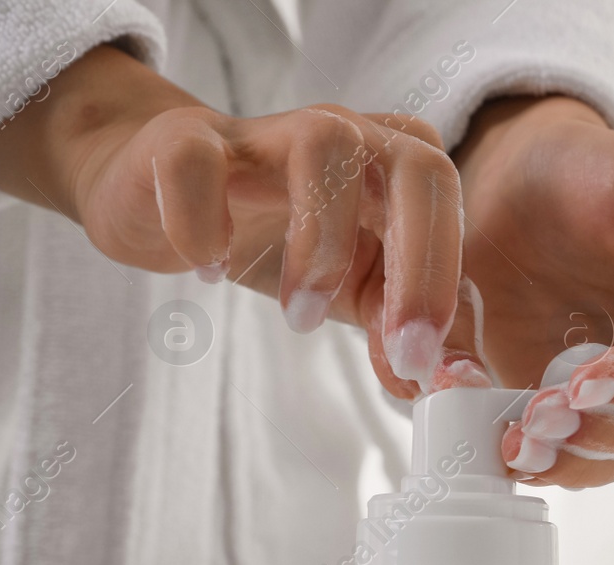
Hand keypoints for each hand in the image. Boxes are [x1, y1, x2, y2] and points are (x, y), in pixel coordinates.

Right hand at [0, 45, 484, 391]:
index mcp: (398, 170)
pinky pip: (198, 161)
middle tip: (398, 347)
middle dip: (419, 264)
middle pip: (418, 164)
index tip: (423, 362)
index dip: (446, 285)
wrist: (164, 196)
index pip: (450, 210)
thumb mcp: (359, 295)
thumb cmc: (282, 242)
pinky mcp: (185, 140)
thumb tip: (448, 384)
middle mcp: (351, 135)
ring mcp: (268, 131)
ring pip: (324, 146)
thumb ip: (404, 335)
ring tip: (299, 316)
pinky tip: (211, 269)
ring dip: (322, 244)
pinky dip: (205, 220)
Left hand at [453, 96, 613, 487]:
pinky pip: (592, 462)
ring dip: (578, 459)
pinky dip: (551, 462)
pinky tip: (507, 451)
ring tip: (518, 445)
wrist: (521, 192)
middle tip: (537, 419)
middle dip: (608, 429)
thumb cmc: (589, 175)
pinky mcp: (602, 421)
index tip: (586, 381)